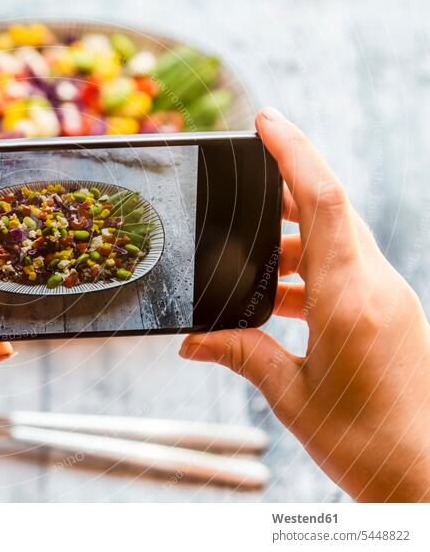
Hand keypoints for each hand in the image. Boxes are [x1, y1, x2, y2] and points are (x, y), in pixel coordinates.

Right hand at [180, 108, 429, 501]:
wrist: (425, 477)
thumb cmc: (364, 444)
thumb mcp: (290, 396)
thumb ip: (241, 355)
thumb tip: (192, 341)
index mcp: (349, 301)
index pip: (325, 202)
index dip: (295, 153)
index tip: (265, 121)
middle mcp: (377, 288)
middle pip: (332, 210)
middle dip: (285, 189)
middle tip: (242, 185)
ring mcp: (389, 298)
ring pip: (339, 239)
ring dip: (292, 241)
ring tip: (249, 264)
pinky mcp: (390, 313)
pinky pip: (347, 270)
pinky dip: (308, 272)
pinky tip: (277, 300)